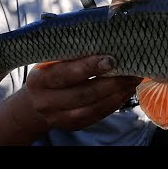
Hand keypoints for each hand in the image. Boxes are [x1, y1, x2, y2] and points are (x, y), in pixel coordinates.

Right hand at [25, 55, 140, 130]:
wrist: (34, 104)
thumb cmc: (48, 74)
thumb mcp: (50, 63)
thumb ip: (71, 56)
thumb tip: (103, 43)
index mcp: (40, 80)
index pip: (65, 73)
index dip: (88, 67)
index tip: (111, 60)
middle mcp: (46, 101)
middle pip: (83, 94)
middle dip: (111, 83)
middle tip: (131, 71)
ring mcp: (59, 117)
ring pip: (93, 108)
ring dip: (117, 94)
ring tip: (132, 80)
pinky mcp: (72, 126)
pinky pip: (97, 116)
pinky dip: (114, 104)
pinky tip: (125, 92)